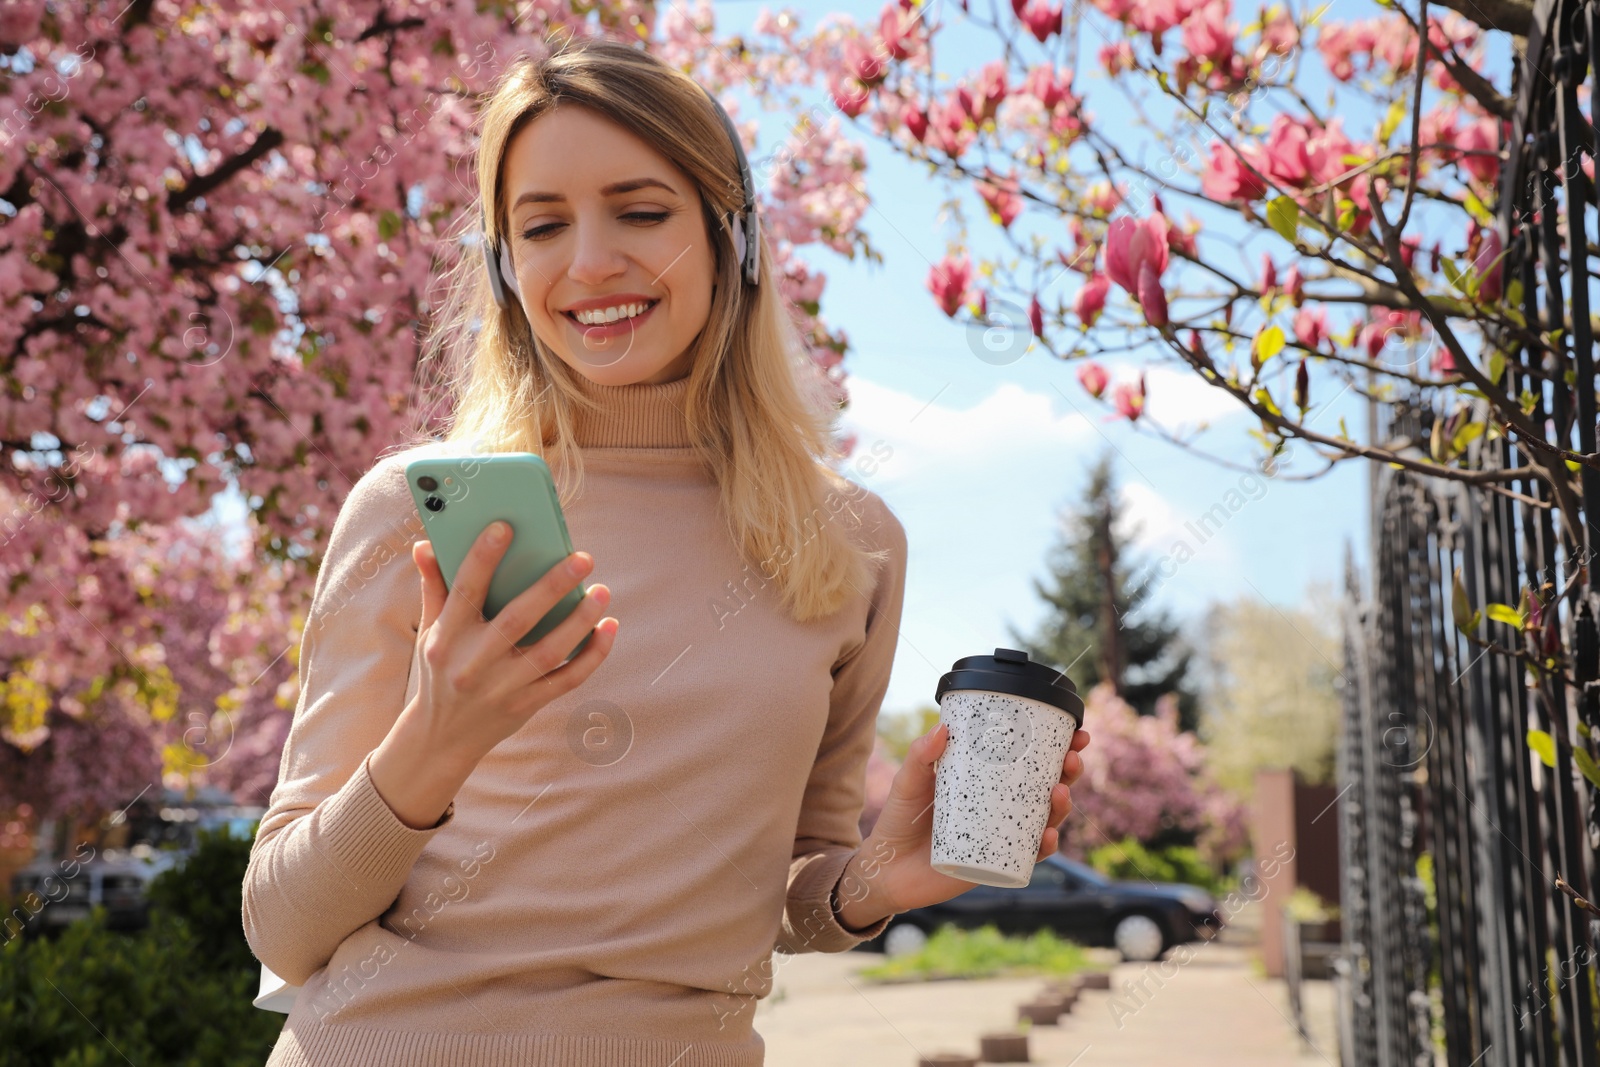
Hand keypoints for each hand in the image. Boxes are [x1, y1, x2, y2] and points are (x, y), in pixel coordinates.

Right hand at [409, 520, 621, 763]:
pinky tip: (608, 628)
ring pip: (548, 651)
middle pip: (517, 620)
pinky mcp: (525, 706)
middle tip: (581, 559)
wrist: (439, 738)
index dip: (482, 559)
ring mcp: (502, 689)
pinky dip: (592, 655)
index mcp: (446, 638)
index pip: (465, 592)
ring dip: (579, 620)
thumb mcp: (429, 632)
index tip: (505, 527)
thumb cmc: (438, 672)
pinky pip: (566, 680)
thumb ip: (435, 587)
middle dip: (551, 587)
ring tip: (601, 591)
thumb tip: (426, 544)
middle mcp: (474, 664)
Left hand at [839, 722, 1091, 925]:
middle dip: (1069, 774)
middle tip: (1072, 759)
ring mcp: (1002, 836)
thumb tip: (942, 728)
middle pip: (1047, 788)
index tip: (1075, 732)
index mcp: (986, 782)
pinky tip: (1046, 837)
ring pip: (1045, 821)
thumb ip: (920, 756)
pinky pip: (1028, 856)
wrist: (884, 870)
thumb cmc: (898, 822)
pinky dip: (1042, 847)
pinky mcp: (997, 864)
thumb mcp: (908, 783)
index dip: (1057, 747)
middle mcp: (1001, 808)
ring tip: (1059, 793)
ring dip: (1062, 808)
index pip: (1028, 760)